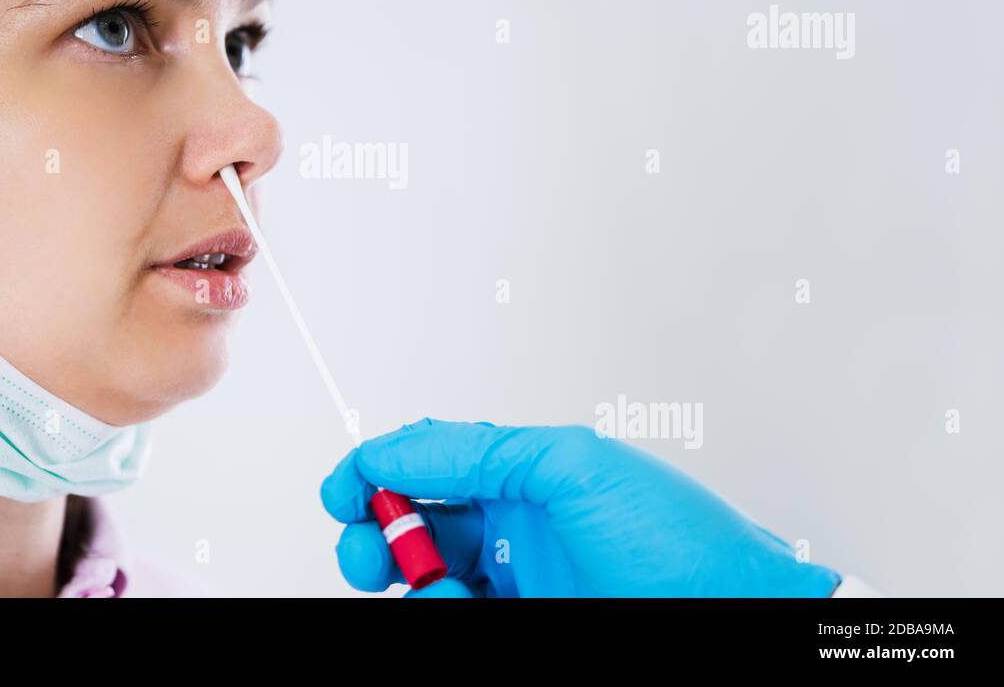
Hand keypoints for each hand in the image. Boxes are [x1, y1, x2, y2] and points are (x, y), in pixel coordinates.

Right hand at [320, 418, 841, 596]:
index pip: (428, 465)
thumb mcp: (574, 467)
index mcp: (526, 478)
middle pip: (414, 525)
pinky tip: (461, 602)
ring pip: (425, 579)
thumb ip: (477, 450)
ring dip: (410, 576)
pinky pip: (451, 616)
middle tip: (369, 546)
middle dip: (376, 530)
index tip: (345, 490)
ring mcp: (517, 587)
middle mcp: (517, 532)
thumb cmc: (686, 548)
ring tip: (433, 582)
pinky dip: (438, 606)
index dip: (377, 472)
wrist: (735, 622)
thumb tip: (397, 450)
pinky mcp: (517, 628)